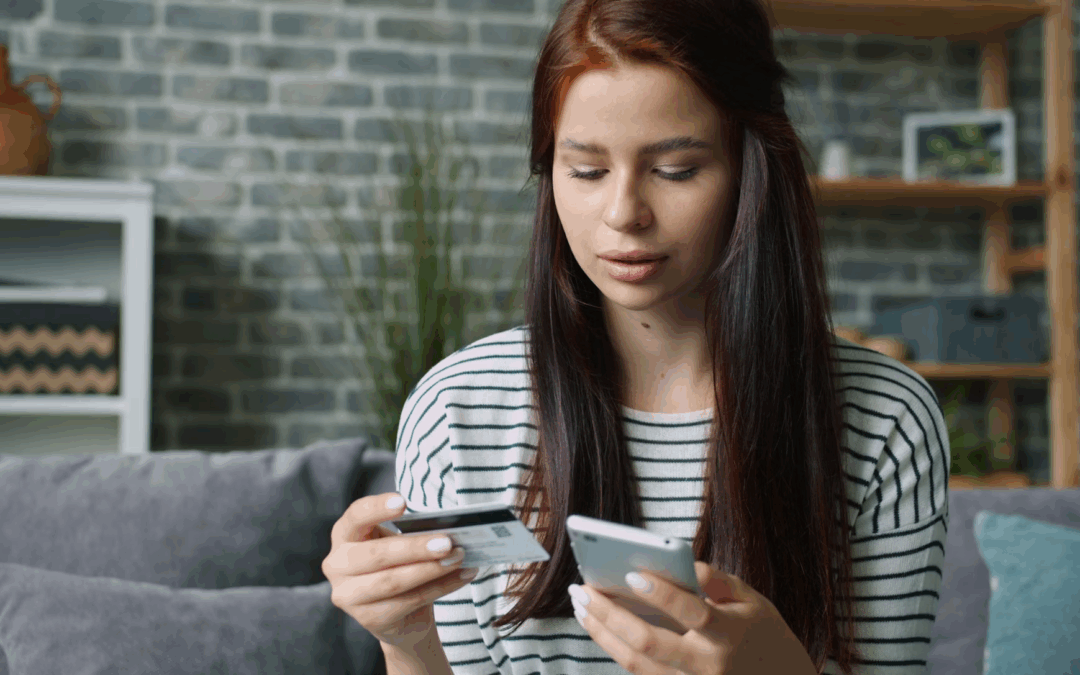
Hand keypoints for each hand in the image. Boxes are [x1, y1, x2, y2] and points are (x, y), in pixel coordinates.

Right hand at [322, 493, 477, 650]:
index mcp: (344, 535)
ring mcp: (348, 596)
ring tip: (458, 557)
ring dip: (431, 569)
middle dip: (415, 547)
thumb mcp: (399, 544)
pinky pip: (410, 601)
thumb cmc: (398, 566)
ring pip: (394, 581)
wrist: (400, 616)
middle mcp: (337, 565)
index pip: (355, 516)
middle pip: (377, 554)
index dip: (377, 508)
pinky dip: (441, 587)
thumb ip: (412, 536)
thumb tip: (446, 531)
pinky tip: (462, 575)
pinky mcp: (368, 619)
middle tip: (447, 541)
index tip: (402, 502)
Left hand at [567, 561, 817, 674]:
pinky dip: (614, 647)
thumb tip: (681, 560)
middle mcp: (707, 667)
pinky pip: (639, 672)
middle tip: (582, 589)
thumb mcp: (753, 601)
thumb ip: (717, 580)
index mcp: (730, 636)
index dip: (663, 595)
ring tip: (580, 604)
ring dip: (602, 633)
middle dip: (610, 615)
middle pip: (649, 643)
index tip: (632, 574)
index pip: (693, 612)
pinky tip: (598, 625)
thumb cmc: (765, 636)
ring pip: (635, 663)